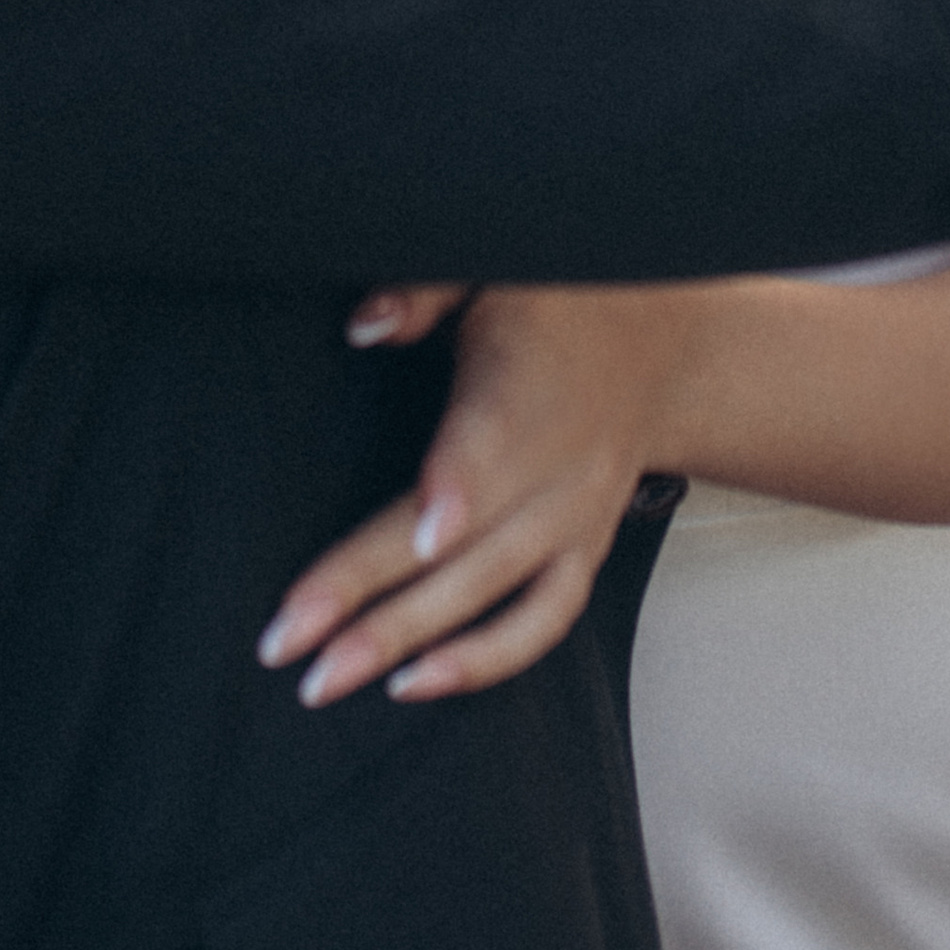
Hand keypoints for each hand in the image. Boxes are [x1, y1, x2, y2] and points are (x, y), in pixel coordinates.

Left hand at [256, 283, 702, 709]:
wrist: (663, 344)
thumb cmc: (559, 299)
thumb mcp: (496, 266)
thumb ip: (425, 290)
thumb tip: (364, 326)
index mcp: (527, 388)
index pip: (492, 444)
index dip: (460, 490)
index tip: (421, 538)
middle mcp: (556, 468)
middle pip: (466, 546)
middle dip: (374, 599)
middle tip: (286, 642)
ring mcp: (574, 521)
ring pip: (493, 596)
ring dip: (409, 644)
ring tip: (326, 680)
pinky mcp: (583, 553)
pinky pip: (541, 621)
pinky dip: (484, 661)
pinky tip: (414, 683)